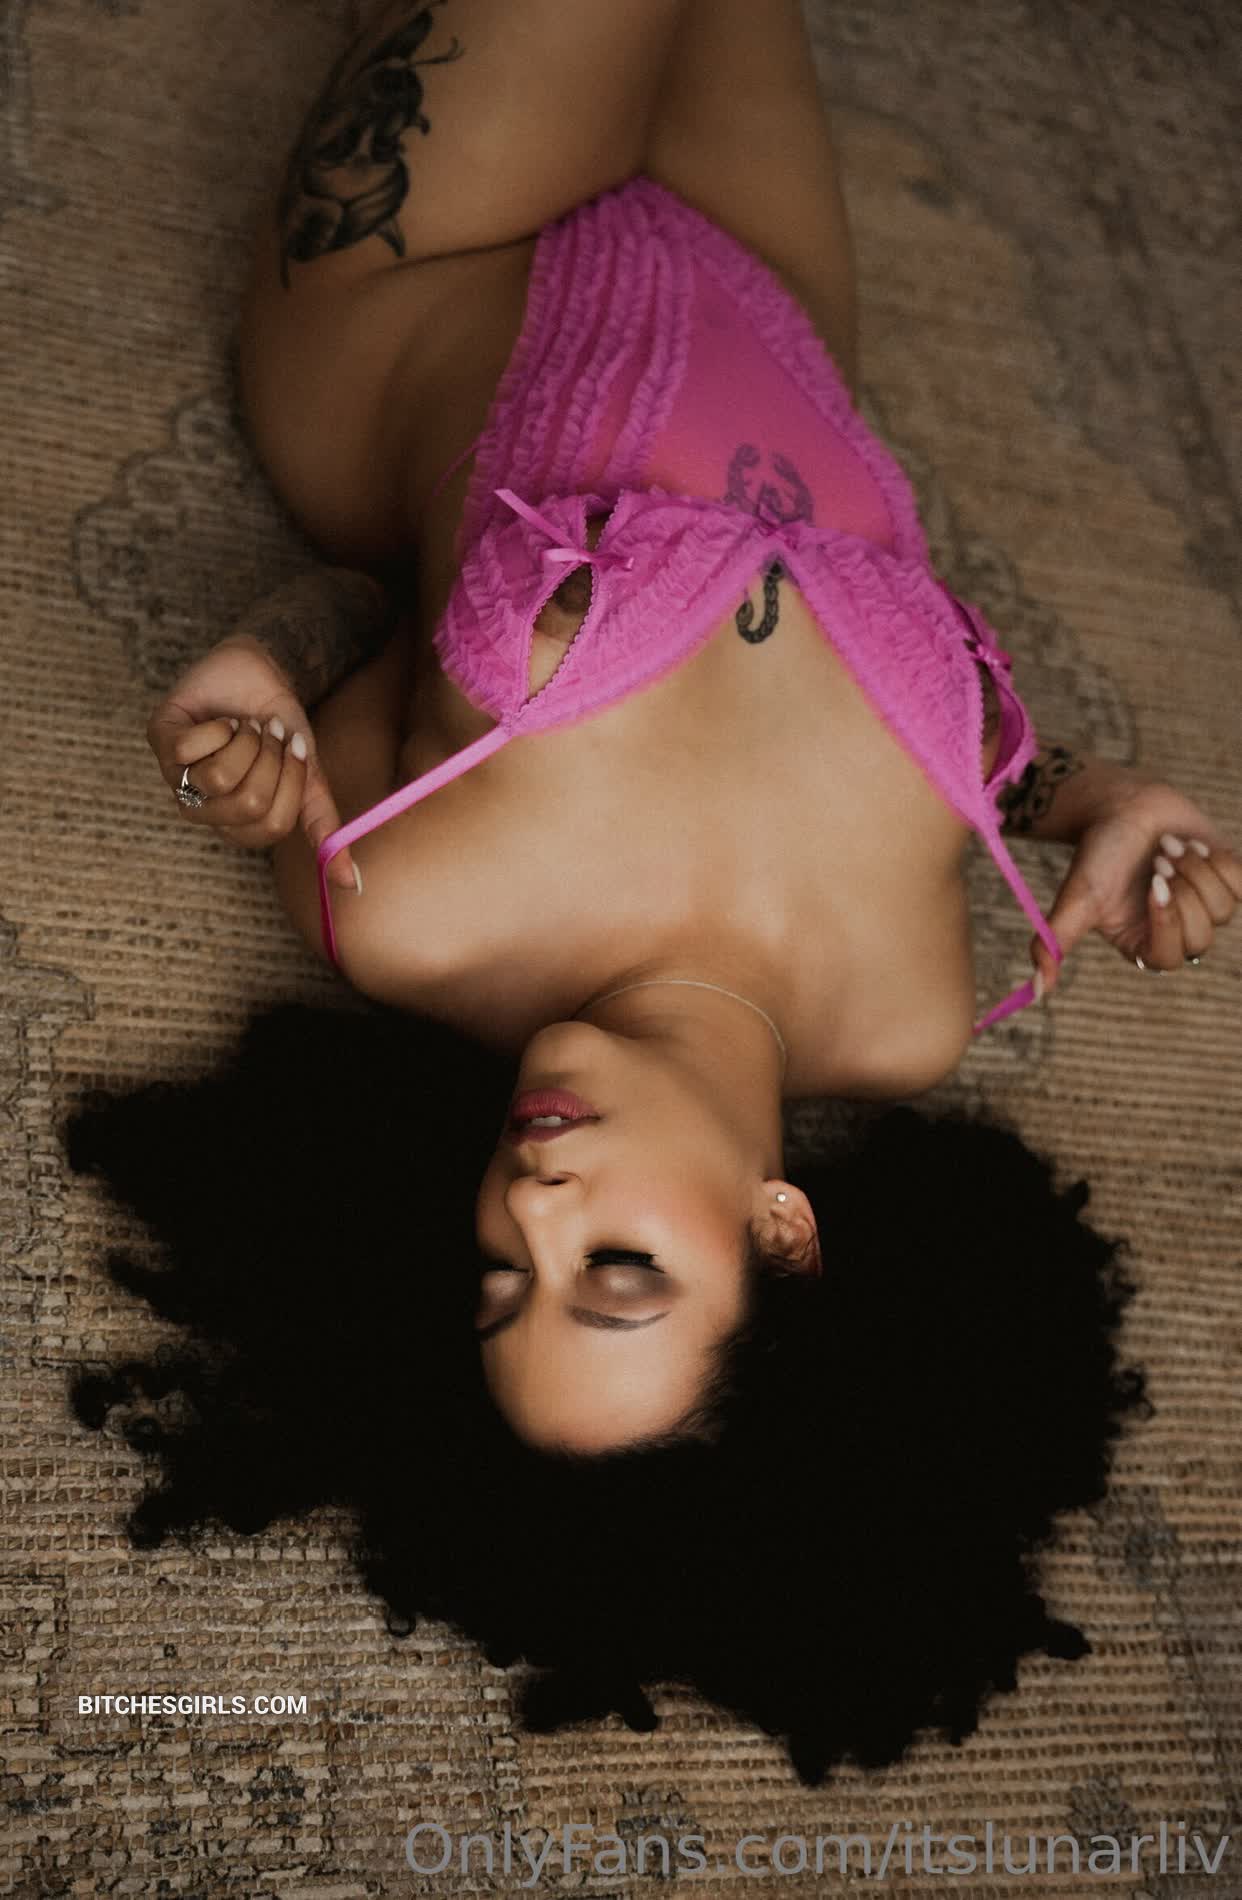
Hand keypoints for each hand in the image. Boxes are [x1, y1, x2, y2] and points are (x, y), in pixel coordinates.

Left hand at [146, 635, 358, 891]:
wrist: (260, 671)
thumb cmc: (280, 728)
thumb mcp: (309, 777)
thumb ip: (323, 825)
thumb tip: (352, 885)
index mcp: (237, 825)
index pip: (270, 826)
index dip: (291, 785)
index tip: (299, 750)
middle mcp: (203, 807)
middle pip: (246, 803)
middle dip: (270, 759)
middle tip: (270, 733)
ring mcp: (177, 776)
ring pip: (218, 777)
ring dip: (246, 740)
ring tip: (246, 725)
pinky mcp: (159, 740)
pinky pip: (188, 748)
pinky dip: (218, 725)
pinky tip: (220, 719)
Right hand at [1031, 778, 1241, 994]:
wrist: (1123, 805)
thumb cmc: (1098, 854)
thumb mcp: (1075, 900)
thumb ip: (1053, 945)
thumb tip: (1037, 991)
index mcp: (1142, 945)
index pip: (1170, 957)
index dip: (1169, 924)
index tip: (1155, 886)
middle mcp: (1176, 932)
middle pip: (1201, 936)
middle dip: (1182, 890)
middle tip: (1158, 861)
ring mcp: (1204, 906)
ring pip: (1223, 908)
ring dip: (1195, 868)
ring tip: (1168, 847)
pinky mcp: (1226, 879)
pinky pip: (1241, 884)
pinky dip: (1217, 859)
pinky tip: (1192, 845)